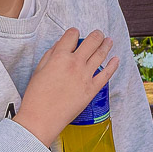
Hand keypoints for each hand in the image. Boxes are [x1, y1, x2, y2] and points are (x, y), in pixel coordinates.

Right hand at [17, 29, 118, 147]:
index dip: (74, 33)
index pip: (71, 36)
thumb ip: (51, 55)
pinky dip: (113, 65)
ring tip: (109, 40)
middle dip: (96, 35)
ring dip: (106, 45)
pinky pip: (106, 74)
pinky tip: (116, 59)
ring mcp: (85, 76)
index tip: (75, 34)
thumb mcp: (39, 70)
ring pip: (101, 54)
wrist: (41, 118)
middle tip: (99, 34)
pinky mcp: (92, 89)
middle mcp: (75, 63)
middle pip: (91, 42)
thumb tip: (61, 45)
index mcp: (59, 57)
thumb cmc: (36, 96)